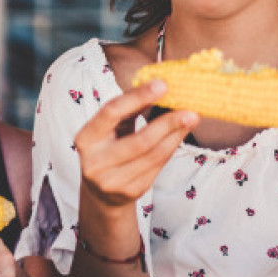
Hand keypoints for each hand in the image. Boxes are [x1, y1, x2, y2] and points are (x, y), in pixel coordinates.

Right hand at [76, 80, 198, 211]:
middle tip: (190, 110)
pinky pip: (158, 167)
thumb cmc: (108, 147)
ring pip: (154, 155)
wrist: (101, 190)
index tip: (163, 85)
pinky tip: (180, 135)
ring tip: (191, 119)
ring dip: (176, 135)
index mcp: (86, 138)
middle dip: (168, 123)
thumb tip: (158, 86)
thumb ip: (129, 109)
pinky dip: (172, 147)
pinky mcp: (130, 191)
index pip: (111, 112)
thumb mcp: (111, 127)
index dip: (138, 97)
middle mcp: (95, 162)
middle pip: (140, 140)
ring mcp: (112, 180)